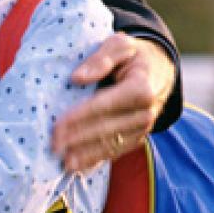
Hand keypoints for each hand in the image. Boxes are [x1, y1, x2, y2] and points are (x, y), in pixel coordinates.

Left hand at [52, 35, 176, 172]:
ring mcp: (143, 129)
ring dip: (86, 155)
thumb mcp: (120, 44)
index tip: (57, 126)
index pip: (103, 106)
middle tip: (53, 146)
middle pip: (105, 129)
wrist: (160, 70)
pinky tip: (79, 167)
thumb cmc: (134, 55)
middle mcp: (145, 112)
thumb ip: (100, 58)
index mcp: (141, 88)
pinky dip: (96, 160)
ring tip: (64, 164)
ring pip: (110, 144)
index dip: (79, 117)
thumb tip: (76, 78)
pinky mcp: (138, 138)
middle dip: (77, 139)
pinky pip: (116, 151)